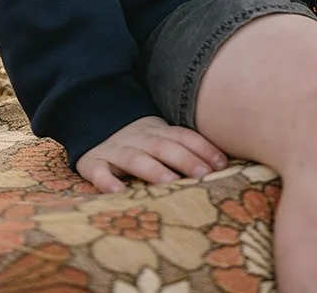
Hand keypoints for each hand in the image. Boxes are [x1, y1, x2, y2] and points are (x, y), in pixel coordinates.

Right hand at [77, 115, 227, 192]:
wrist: (94, 124)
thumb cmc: (139, 143)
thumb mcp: (160, 138)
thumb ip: (184, 148)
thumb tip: (224, 165)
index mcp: (157, 131)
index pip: (183, 136)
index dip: (202, 147)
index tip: (222, 164)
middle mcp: (138, 138)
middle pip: (163, 146)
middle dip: (184, 159)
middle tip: (203, 175)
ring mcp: (115, 150)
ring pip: (134, 158)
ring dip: (153, 169)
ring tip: (169, 182)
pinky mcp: (93, 163)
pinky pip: (98, 171)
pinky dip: (107, 181)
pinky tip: (118, 192)